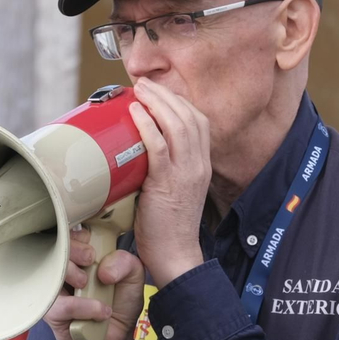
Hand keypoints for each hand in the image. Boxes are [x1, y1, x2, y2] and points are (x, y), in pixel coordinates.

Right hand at [44, 226, 145, 339]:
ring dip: (71, 273)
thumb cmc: (120, 302)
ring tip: (89, 283)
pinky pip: (61, 305)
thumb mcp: (133, 277)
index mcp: (80, 256)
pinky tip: (101, 311)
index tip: (92, 245)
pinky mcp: (53, 314)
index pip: (67, 234)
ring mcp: (55, 291)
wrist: (117, 337)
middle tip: (90, 259)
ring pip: (51, 273)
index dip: (76, 236)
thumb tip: (103, 269)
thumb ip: (125, 262)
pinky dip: (82, 306)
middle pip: (53, 249)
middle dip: (72, 249)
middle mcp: (64, 271)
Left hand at [129, 79, 209, 287]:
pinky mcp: (167, 182)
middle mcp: (198, 164)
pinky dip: (147, 125)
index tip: (160, 93)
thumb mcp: (175, 190)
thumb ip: (165, 168)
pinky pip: (158, 146)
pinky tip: (136, 112)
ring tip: (139, 90)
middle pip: (188, 116)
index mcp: (202, 165)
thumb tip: (138, 150)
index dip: (179, 102)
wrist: (177, 255)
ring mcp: (185, 172)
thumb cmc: (169, 226)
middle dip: (166, 95)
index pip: (199, 122)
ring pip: (176, 124)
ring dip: (156, 102)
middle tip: (144, 84)